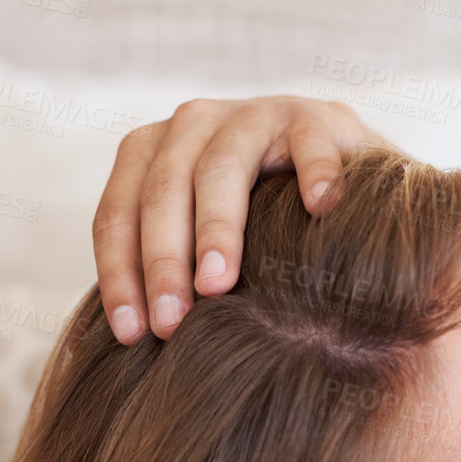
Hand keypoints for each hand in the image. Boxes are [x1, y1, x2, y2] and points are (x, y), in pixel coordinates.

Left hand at [91, 96, 388, 343]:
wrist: (342, 171)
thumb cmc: (262, 223)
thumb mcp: (202, 241)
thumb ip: (168, 273)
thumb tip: (134, 345)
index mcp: (153, 154)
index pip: (118, 213)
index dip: (119, 274)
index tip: (133, 334)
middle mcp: (195, 124)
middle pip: (163, 190)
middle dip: (162, 260)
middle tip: (171, 322)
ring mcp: (258, 116)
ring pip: (222, 166)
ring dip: (216, 227)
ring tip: (218, 283)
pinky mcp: (320, 118)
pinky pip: (311, 142)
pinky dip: (315, 171)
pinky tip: (320, 210)